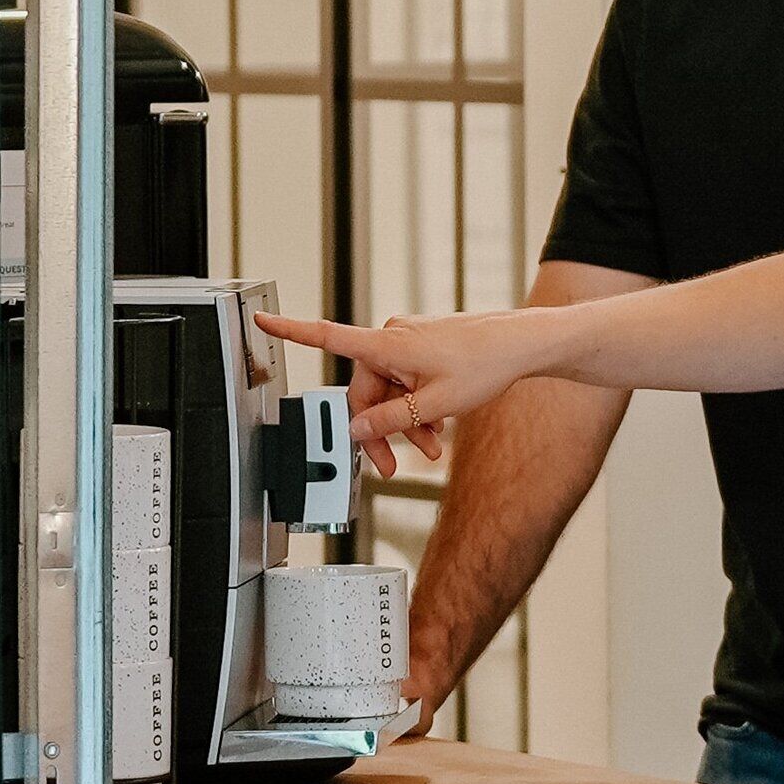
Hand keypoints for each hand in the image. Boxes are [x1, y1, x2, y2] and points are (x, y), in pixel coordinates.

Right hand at [252, 307, 564, 478]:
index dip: (291, 330)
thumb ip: (391, 420)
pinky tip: (436, 430)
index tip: (261, 317)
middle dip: (379, 428)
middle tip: (390, 466)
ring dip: (404, 423)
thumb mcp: (435, 405)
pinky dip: (416, 407)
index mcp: (387, 344)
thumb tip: (357, 429)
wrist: (522, 345)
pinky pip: (406, 381)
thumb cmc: (486, 364)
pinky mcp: (424, 346)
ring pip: (389, 390)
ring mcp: (409, 341)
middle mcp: (393, 337)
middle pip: (365, 390)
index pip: (327, 336)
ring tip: (430, 449)